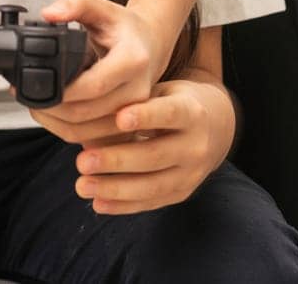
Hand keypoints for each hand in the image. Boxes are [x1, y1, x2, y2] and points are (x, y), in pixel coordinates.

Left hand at [27, 0, 166, 133]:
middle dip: (51, 108)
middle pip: (87, 113)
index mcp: (133, 60)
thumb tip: (50, 14)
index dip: (62, 91)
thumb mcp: (101, 7)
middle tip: (25, 96)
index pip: (93, 86)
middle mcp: (139, 91)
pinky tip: (54, 116)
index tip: (34, 85)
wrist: (150, 44)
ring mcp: (135, 114)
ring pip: (87, 132)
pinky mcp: (128, 128)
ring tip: (35, 106)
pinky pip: (92, 139)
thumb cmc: (123, 27)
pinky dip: (67, 131)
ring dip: (55, 123)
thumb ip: (74, 3)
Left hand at [40, 79, 230, 214]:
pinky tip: (97, 203)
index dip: (146, 116)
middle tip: (82, 161)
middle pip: (155, 155)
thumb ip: (136, 100)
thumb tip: (93, 109)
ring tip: (82, 185)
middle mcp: (196, 145)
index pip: (170, 114)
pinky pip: (151, 203)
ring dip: (114, 188)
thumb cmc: (174, 102)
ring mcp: (192, 173)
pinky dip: (123, 206)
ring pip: (152, 185)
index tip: (119, 118)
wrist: (215, 126)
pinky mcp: (183, 193)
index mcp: (192, 112)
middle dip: (116, 160)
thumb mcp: (163, 92)